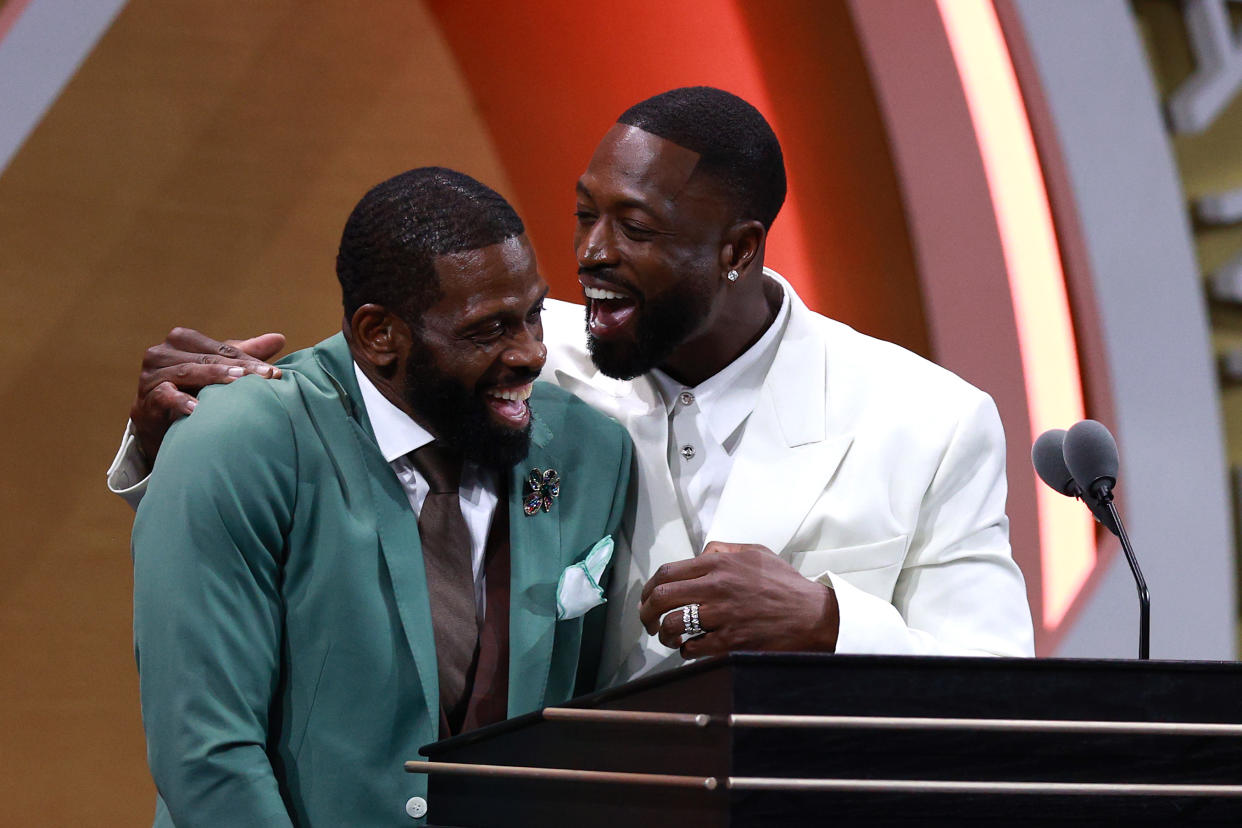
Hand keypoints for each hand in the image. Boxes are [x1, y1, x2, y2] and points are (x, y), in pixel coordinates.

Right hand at [129, 328, 285, 463]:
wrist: (159, 425)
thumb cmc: (193, 391)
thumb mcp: (219, 371)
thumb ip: (245, 355)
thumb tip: (279, 338)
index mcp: (182, 341)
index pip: (221, 349)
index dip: (249, 360)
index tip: (275, 373)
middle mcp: (162, 353)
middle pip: (207, 358)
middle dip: (239, 368)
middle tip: (265, 378)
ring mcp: (151, 376)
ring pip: (186, 372)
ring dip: (213, 378)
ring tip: (237, 383)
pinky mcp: (144, 399)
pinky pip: (163, 396)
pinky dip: (180, 401)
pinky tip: (197, 408)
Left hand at [638, 541, 839, 659]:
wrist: (814, 616)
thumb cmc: (786, 585)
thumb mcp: (757, 553)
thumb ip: (725, 549)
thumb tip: (701, 552)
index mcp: (719, 563)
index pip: (667, 573)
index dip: (648, 588)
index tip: (647, 599)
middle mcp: (716, 587)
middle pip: (661, 598)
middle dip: (647, 612)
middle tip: (648, 622)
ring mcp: (722, 616)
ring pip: (673, 625)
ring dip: (664, 635)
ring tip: (668, 638)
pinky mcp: (729, 643)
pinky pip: (692, 649)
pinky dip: (685, 651)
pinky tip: (690, 650)